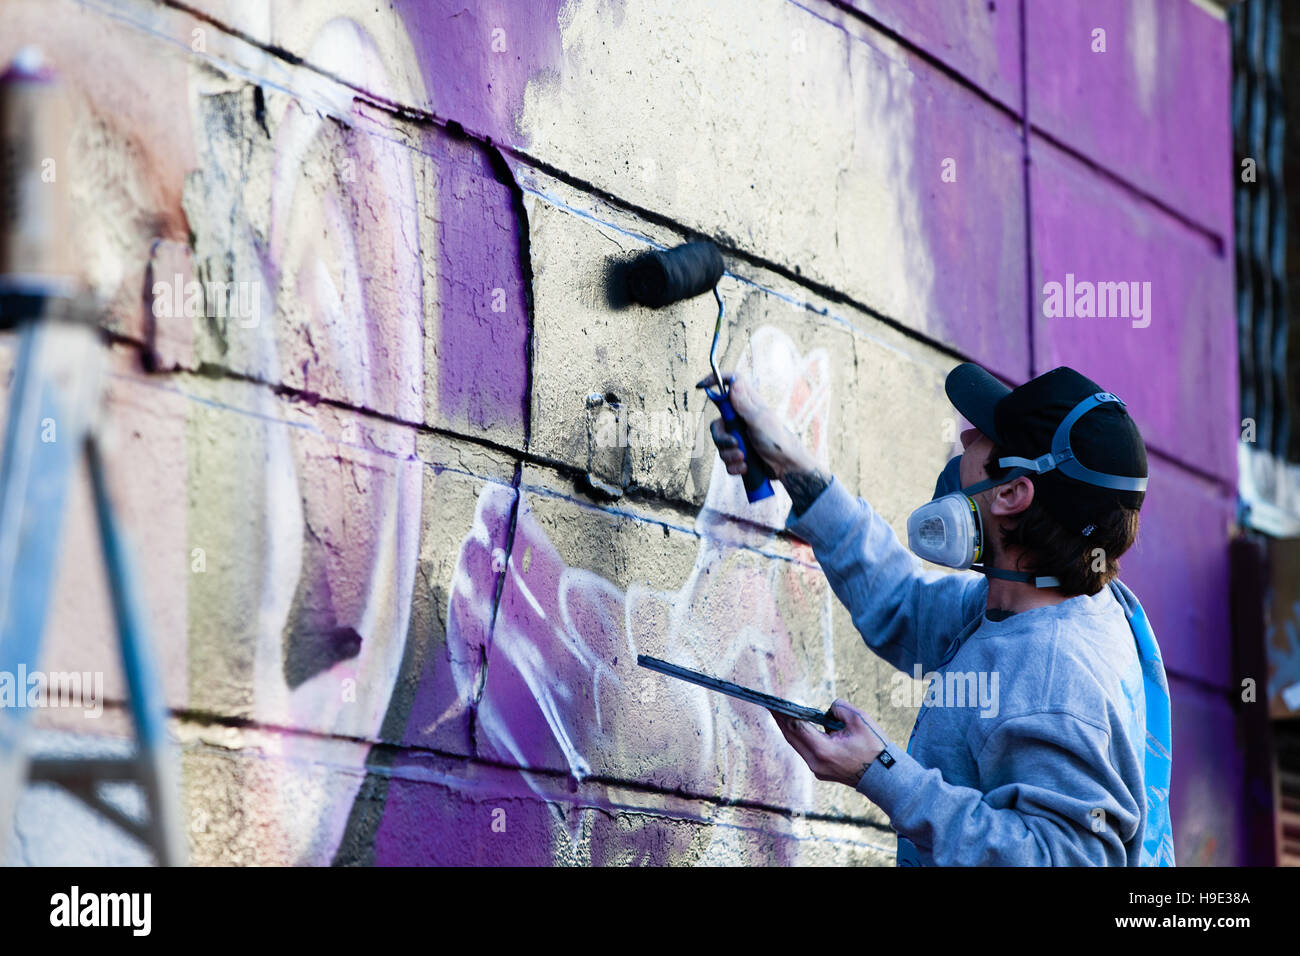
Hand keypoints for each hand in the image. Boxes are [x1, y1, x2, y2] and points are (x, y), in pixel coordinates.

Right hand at [698, 371, 816, 479]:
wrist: (785, 467)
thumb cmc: (777, 440)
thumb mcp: (759, 420)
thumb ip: (744, 403)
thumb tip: (734, 382)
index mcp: (746, 405)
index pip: (729, 384)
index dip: (714, 381)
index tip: (701, 386)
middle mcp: (740, 419)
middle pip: (717, 425)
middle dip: (722, 439)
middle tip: (735, 444)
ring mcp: (739, 437)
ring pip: (720, 445)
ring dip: (730, 455)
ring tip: (744, 458)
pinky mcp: (739, 452)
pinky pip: (726, 460)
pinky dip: (734, 465)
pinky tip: (745, 467)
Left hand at [769, 699, 887, 787]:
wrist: (885, 777)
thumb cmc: (875, 748)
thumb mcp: (859, 719)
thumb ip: (838, 708)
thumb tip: (826, 712)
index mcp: (823, 750)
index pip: (797, 727)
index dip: (785, 713)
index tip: (774, 701)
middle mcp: (816, 763)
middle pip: (792, 737)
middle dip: (780, 720)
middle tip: (770, 704)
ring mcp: (817, 770)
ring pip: (796, 745)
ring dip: (789, 728)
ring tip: (779, 712)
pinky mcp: (821, 772)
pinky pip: (805, 751)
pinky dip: (800, 737)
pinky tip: (796, 726)